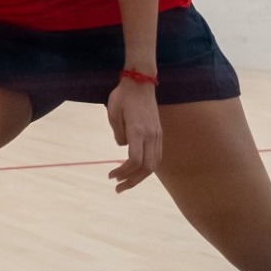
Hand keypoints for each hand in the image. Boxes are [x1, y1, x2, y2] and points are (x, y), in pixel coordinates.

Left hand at [105, 77, 161, 192]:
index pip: (135, 160)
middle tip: (118, 188)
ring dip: (140, 176)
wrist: (141, 82)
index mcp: (138, 130)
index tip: (111, 176)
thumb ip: (118, 133)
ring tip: (125, 183)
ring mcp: (157, 134)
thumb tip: (123, 147)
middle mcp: (151, 135)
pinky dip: (147, 167)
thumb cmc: (123, 96)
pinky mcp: (159, 133)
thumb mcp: (112, 113)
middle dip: (133, 181)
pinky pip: (156, 156)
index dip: (124, 172)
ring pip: (154, 164)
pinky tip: (136, 170)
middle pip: (147, 168)